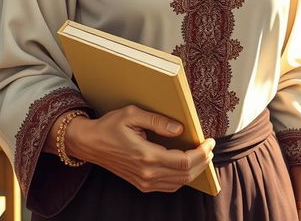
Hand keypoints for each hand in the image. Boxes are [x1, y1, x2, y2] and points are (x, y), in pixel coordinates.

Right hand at [62, 104, 214, 192]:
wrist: (89, 143)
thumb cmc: (110, 126)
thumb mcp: (132, 114)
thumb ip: (157, 121)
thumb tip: (180, 129)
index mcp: (146, 156)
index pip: (183, 162)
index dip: (201, 153)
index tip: (210, 142)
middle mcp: (146, 174)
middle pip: (185, 175)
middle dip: (202, 162)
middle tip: (210, 147)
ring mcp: (144, 182)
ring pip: (178, 183)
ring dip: (194, 171)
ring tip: (203, 155)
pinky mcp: (141, 184)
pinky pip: (168, 186)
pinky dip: (182, 177)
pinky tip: (187, 165)